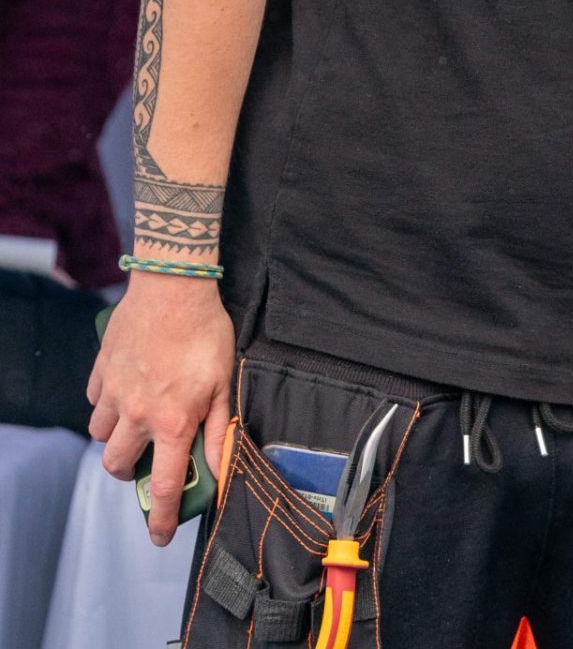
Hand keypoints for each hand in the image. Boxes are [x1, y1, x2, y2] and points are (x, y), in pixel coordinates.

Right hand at [87, 275, 234, 545]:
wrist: (174, 287)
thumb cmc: (206, 332)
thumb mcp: (225, 381)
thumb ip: (221, 426)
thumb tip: (223, 464)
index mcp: (173, 421)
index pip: (167, 485)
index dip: (164, 518)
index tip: (162, 537)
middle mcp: (137, 414)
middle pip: (119, 466)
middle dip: (131, 472)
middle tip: (147, 460)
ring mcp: (114, 393)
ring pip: (101, 435)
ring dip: (116, 437)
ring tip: (137, 421)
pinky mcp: (101, 371)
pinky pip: (95, 400)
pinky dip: (107, 403)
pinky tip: (126, 389)